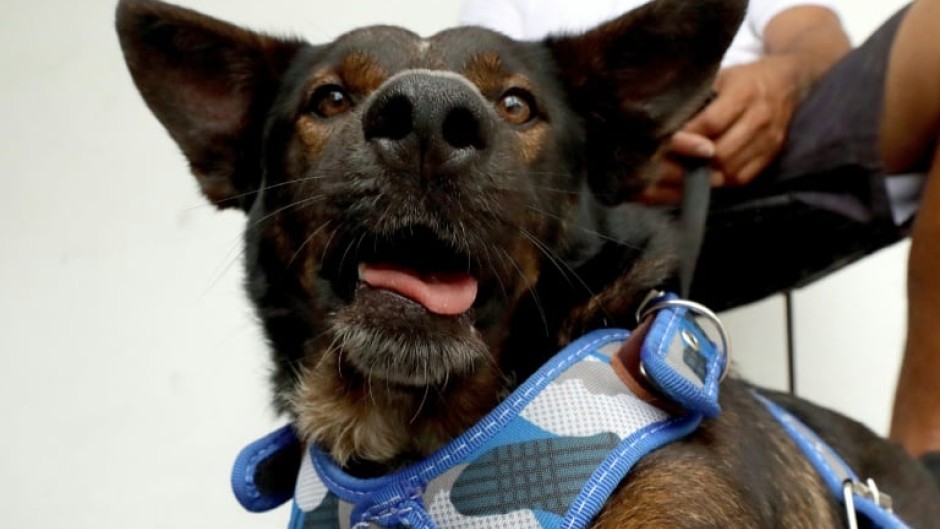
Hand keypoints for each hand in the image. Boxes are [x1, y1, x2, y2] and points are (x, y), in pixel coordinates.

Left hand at [638, 56, 802, 204]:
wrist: (789, 81)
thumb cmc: (746, 78)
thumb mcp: (722, 76)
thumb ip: (700, 99)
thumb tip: (667, 121)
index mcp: (745, 92)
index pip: (711, 122)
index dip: (687, 136)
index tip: (666, 140)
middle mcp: (761, 117)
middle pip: (721, 152)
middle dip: (693, 159)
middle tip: (672, 161)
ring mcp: (770, 139)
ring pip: (730, 170)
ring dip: (705, 174)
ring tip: (686, 170)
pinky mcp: (772, 155)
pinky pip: (743, 178)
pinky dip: (721, 181)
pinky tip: (706, 174)